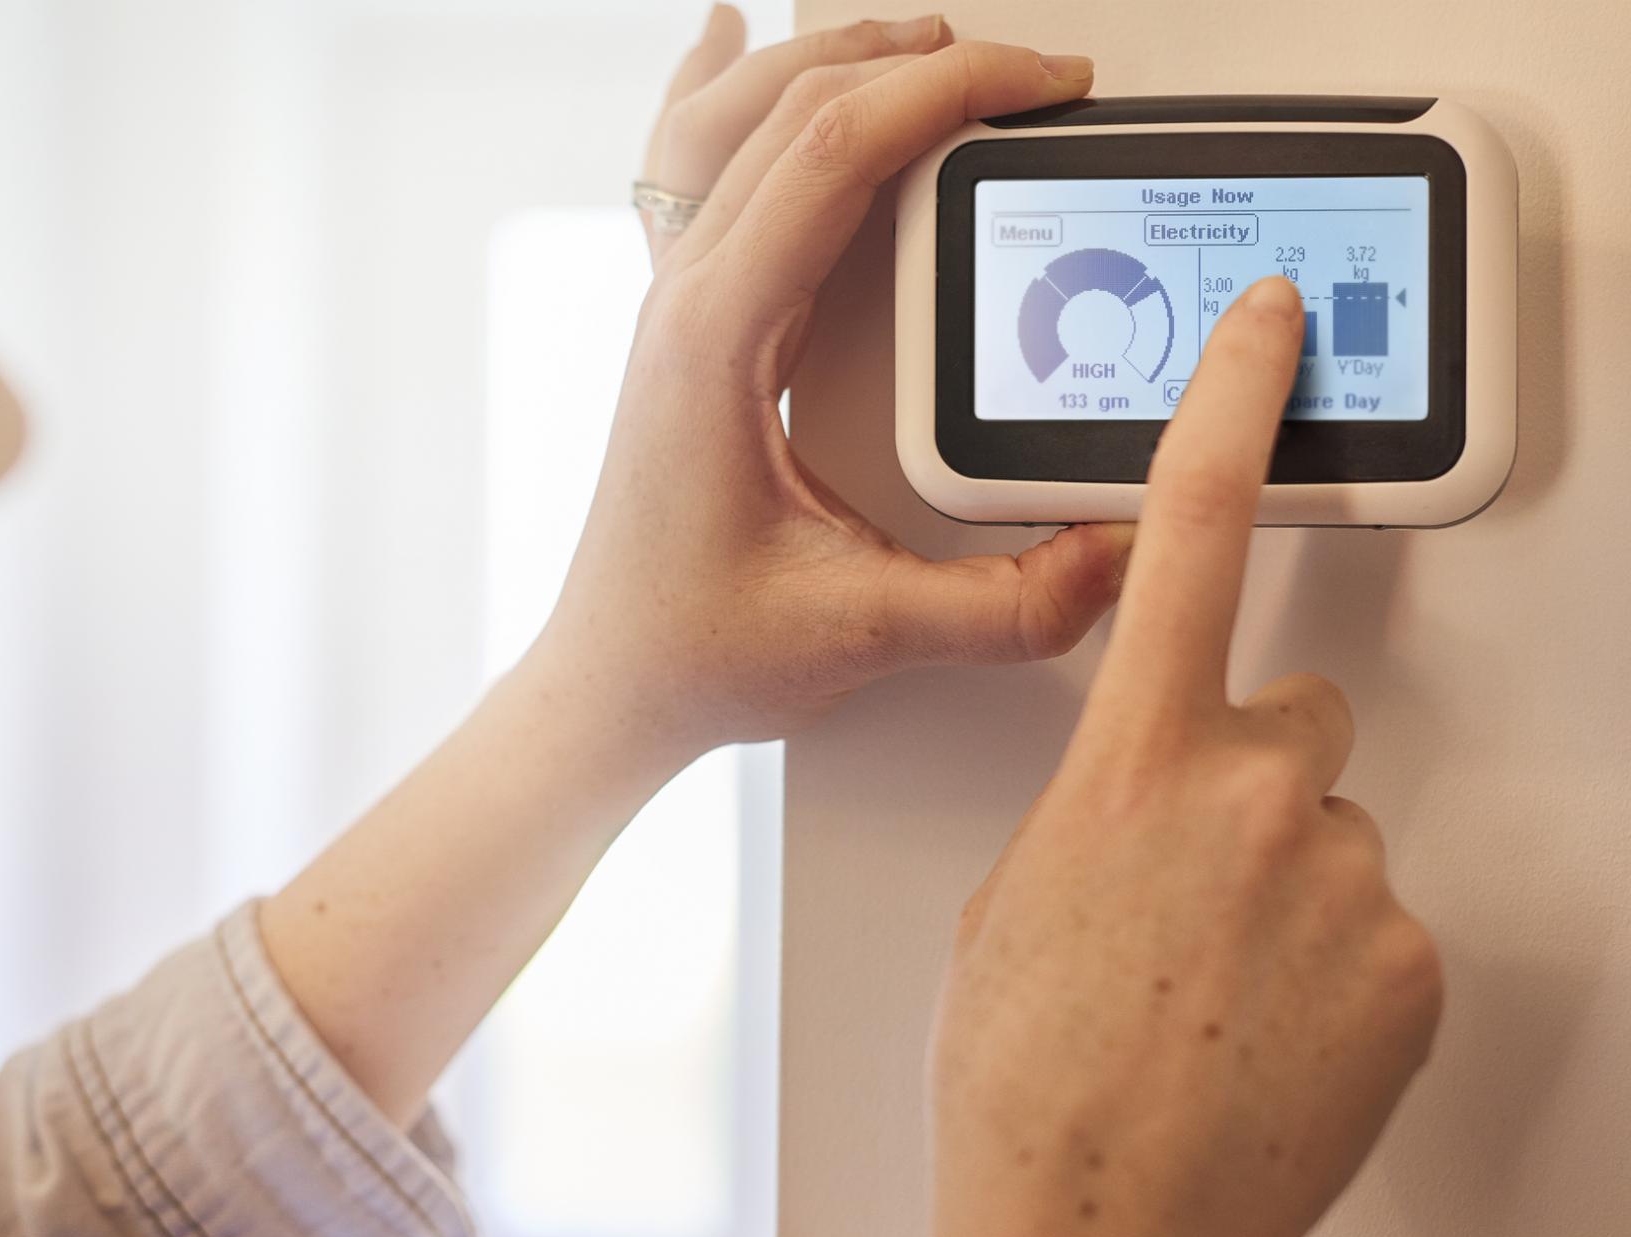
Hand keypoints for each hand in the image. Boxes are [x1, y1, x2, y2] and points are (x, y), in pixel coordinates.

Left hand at [531, 16, 1123, 755]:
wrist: (610, 682)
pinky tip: (724, 45)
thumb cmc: (693, 647)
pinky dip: (713, 94)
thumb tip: (1118, 556)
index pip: (832, 155)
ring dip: (832, 61)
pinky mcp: (685, 327)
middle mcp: (685, 302)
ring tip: (926, 38)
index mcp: (717, 340)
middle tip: (1029, 76)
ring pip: (733, 122)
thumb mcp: (861, 633)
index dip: (946, 94)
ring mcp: (674, 306)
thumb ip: (1001, 606)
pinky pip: (685, 170)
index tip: (1039, 85)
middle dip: (919, 62)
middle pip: (790, 111)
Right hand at [926, 278, 1444, 1236]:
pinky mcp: (1410, 960)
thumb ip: (1100, 806)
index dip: (1229, 409)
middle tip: (1192, 883)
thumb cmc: (1022, 1081)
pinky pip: (1377, 919)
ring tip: (1216, 987)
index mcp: (1128, 763)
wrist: (1098, 1234)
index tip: (1267, 330)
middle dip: (1252, 774)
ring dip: (1285, 884)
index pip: (1186, 535)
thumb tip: (1156, 801)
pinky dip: (1335, 963)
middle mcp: (1250, 795)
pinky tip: (1265, 1028)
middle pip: (1293, 717)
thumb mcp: (1018, 900)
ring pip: (1330, 830)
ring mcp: (1343, 877)